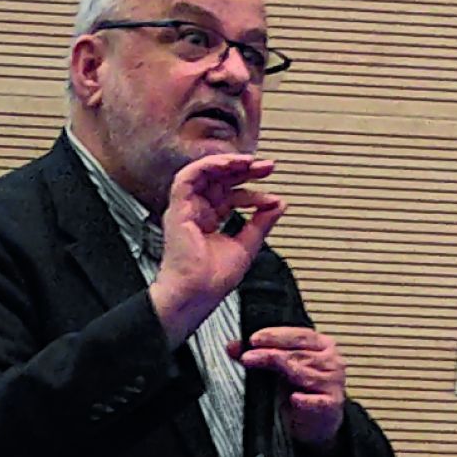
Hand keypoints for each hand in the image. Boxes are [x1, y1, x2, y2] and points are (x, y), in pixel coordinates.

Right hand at [150, 152, 282, 343]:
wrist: (197, 294)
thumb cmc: (212, 280)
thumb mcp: (247, 245)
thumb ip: (262, 223)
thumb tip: (278, 204)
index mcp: (209, 220)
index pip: (231, 195)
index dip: (253, 192)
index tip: (272, 198)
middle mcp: (197, 211)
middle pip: (219, 180)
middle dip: (244, 170)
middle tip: (267, 167)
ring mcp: (186, 209)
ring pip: (204, 173)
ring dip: (228, 164)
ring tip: (249, 162)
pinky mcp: (178, 208)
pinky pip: (189, 177)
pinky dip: (209, 166)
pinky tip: (228, 164)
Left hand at [239, 324, 345, 446]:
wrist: (319, 423)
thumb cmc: (302, 391)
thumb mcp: (281, 370)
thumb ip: (259, 356)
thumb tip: (232, 346)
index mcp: (322, 346)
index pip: (299, 335)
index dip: (276, 335)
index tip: (253, 339)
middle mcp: (331, 362)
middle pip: (298, 353)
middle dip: (269, 352)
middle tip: (247, 356)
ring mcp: (332, 383)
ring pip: (303, 373)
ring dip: (279, 368)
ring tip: (256, 364)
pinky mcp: (330, 405)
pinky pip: (316, 402)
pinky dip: (305, 400)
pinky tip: (294, 398)